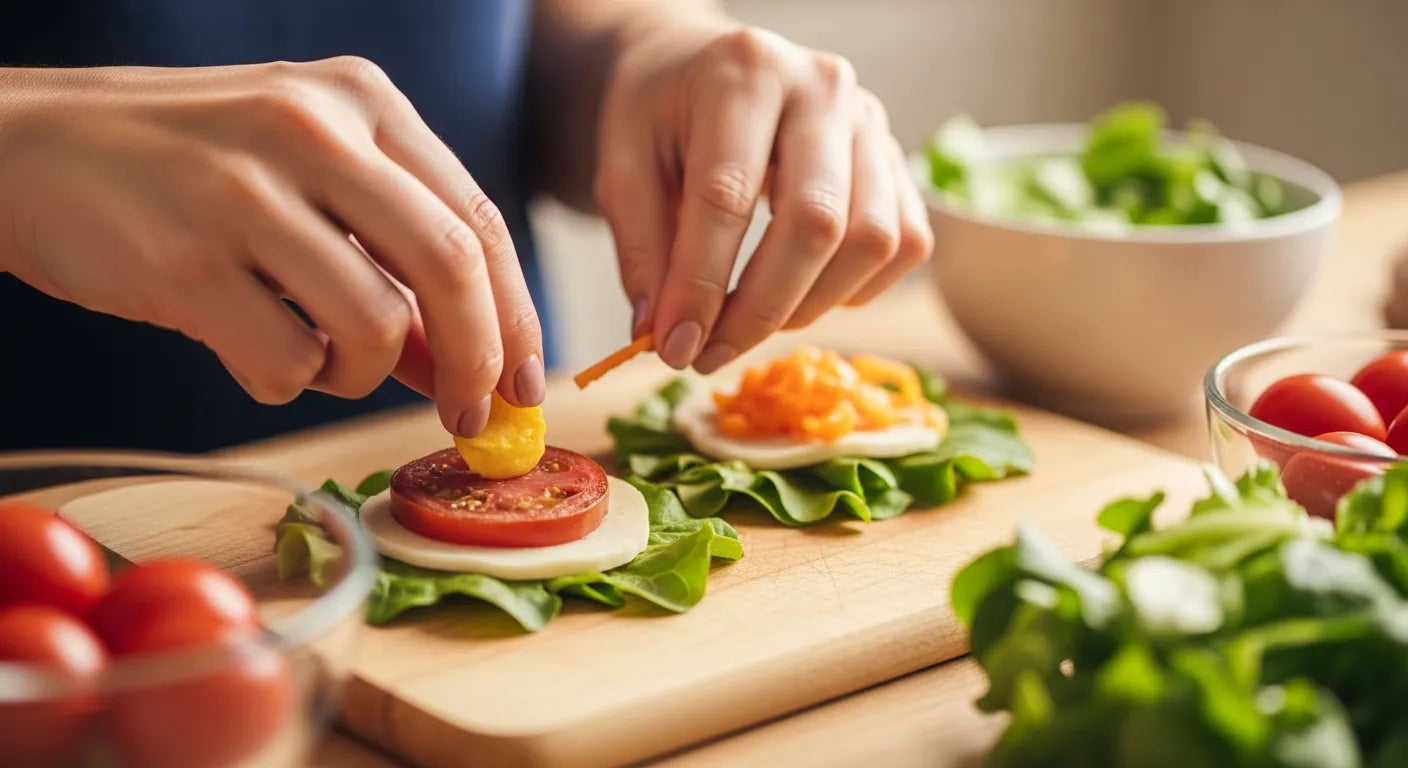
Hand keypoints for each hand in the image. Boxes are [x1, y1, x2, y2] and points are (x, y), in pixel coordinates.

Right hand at [0, 60, 542, 436]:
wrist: (28, 150)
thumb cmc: (189, 170)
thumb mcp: (306, 181)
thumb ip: (392, 259)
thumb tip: (466, 368)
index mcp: (360, 101)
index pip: (480, 220)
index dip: (518, 316)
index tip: (526, 384)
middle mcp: (312, 130)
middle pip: (453, 267)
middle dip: (480, 363)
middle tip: (471, 417)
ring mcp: (245, 193)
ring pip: (375, 326)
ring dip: (361, 375)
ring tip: (314, 354)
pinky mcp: (185, 262)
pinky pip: (286, 364)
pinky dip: (287, 381)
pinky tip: (251, 345)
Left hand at [594, 24, 933, 371]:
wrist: (706, 69)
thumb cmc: (662, 115)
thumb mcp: (621, 166)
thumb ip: (642, 249)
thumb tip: (665, 334)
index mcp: (743, 72)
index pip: (728, 195)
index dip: (701, 284)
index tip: (676, 346)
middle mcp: (823, 88)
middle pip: (817, 222)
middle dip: (761, 308)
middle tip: (711, 353)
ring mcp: (873, 122)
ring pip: (871, 241)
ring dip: (810, 306)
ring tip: (751, 322)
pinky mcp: (899, 161)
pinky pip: (906, 245)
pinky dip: (855, 290)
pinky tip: (801, 291)